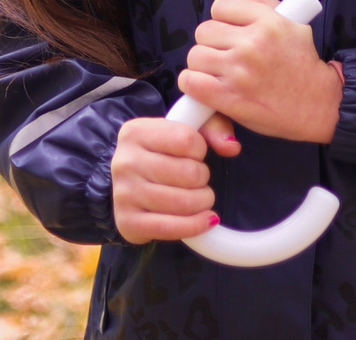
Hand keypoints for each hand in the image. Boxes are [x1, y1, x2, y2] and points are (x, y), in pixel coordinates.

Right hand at [111, 113, 238, 243]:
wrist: (131, 185)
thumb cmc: (163, 154)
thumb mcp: (186, 128)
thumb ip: (214, 127)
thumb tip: (232, 146)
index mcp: (135, 132)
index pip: (186, 139)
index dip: (200, 150)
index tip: (195, 155)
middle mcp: (124, 162)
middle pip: (188, 173)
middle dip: (204, 179)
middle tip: (199, 180)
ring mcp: (123, 194)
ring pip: (183, 202)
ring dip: (203, 202)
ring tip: (201, 198)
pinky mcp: (128, 223)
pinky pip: (172, 228)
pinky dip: (196, 225)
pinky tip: (207, 220)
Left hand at [179, 0, 344, 144]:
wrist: (320, 104)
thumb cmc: (303, 63)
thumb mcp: (291, 21)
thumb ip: (256, 2)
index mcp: (268, 21)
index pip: (220, 7)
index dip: (223, 20)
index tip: (231, 33)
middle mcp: (252, 44)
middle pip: (204, 31)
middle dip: (212, 43)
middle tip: (226, 55)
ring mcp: (239, 71)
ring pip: (195, 56)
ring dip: (203, 65)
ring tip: (219, 72)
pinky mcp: (230, 98)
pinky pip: (191, 82)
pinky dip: (193, 84)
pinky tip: (206, 86)